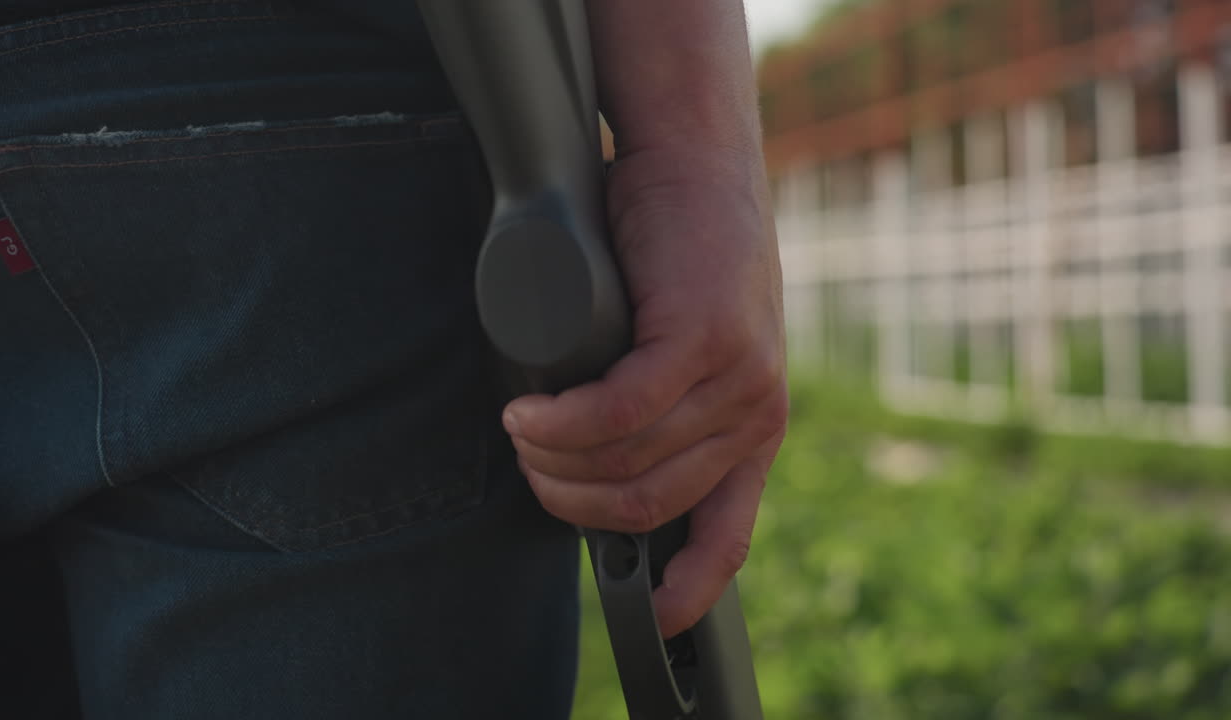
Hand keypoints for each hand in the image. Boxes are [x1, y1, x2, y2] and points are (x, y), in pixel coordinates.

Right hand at [503, 145, 787, 637]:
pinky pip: (618, 412)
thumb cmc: (675, 256)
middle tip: (529, 463)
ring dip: (554, 459)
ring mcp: (737, 378)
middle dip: (569, 500)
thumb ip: (663, 412)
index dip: (688, 591)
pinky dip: (561, 422)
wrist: (696, 165)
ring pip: (625, 461)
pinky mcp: (703, 338)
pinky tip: (530, 413)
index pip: (728, 537)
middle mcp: (756, 415)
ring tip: (522, 428)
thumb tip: (590, 467)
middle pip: (645, 504)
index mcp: (755, 430)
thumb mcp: (688, 349)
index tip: (650, 620)